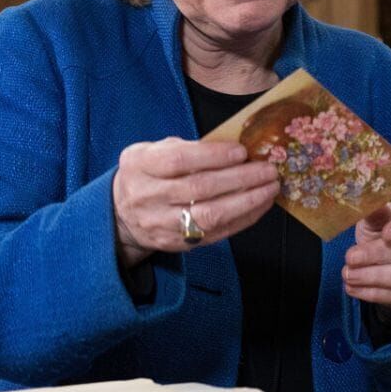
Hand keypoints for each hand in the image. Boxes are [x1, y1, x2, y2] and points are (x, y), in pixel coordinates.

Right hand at [111, 138, 278, 267]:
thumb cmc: (146, 174)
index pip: (178, 161)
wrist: (121, 214)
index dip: (213, 156)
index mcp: (140, 165)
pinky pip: (216, 233)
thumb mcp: (153, 151)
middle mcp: (147, 196)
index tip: (241, 151)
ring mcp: (161, 224)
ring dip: (247, 202)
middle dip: (239, 178)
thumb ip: (186, 148)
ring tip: (269, 188)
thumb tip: (232, 147)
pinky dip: (243, 219)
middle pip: (199, 189)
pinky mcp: (177, 243)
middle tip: (267, 170)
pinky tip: (260, 206)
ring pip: (209, 215)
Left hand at [343, 199, 390, 308]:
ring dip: (374, 277)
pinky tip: (353, 287)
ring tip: (349, 274)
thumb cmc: (387, 227)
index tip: (386, 233)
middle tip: (351, 257)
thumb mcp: (380, 216)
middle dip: (378, 255)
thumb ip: (376, 211)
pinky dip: (373, 293)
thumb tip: (372, 206)